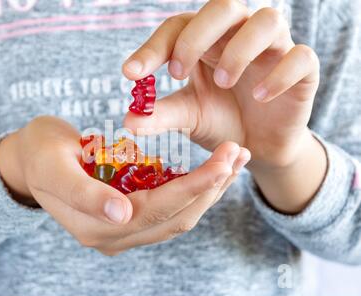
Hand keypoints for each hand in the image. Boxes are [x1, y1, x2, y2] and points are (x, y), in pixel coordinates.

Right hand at [0, 116, 250, 254]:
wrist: (31, 159)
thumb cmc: (39, 153)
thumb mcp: (54, 164)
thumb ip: (83, 193)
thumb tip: (121, 215)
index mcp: (94, 226)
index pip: (155, 209)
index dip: (192, 188)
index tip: (223, 162)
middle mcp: (113, 236)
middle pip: (174, 217)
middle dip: (210, 187)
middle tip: (238, 154)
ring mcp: (123, 231)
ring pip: (178, 216)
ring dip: (209, 190)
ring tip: (235, 160)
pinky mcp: (131, 219)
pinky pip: (170, 209)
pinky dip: (194, 190)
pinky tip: (213, 171)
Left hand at [123, 0, 319, 170]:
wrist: (259, 146)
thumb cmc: (222, 120)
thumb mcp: (189, 116)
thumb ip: (161, 115)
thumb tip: (128, 122)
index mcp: (207, 41)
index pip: (178, 26)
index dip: (153, 47)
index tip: (130, 74)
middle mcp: (239, 35)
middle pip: (223, 6)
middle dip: (197, 36)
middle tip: (178, 72)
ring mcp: (273, 49)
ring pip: (267, 20)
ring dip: (240, 50)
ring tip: (223, 81)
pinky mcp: (302, 70)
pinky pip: (300, 57)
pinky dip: (279, 75)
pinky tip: (259, 97)